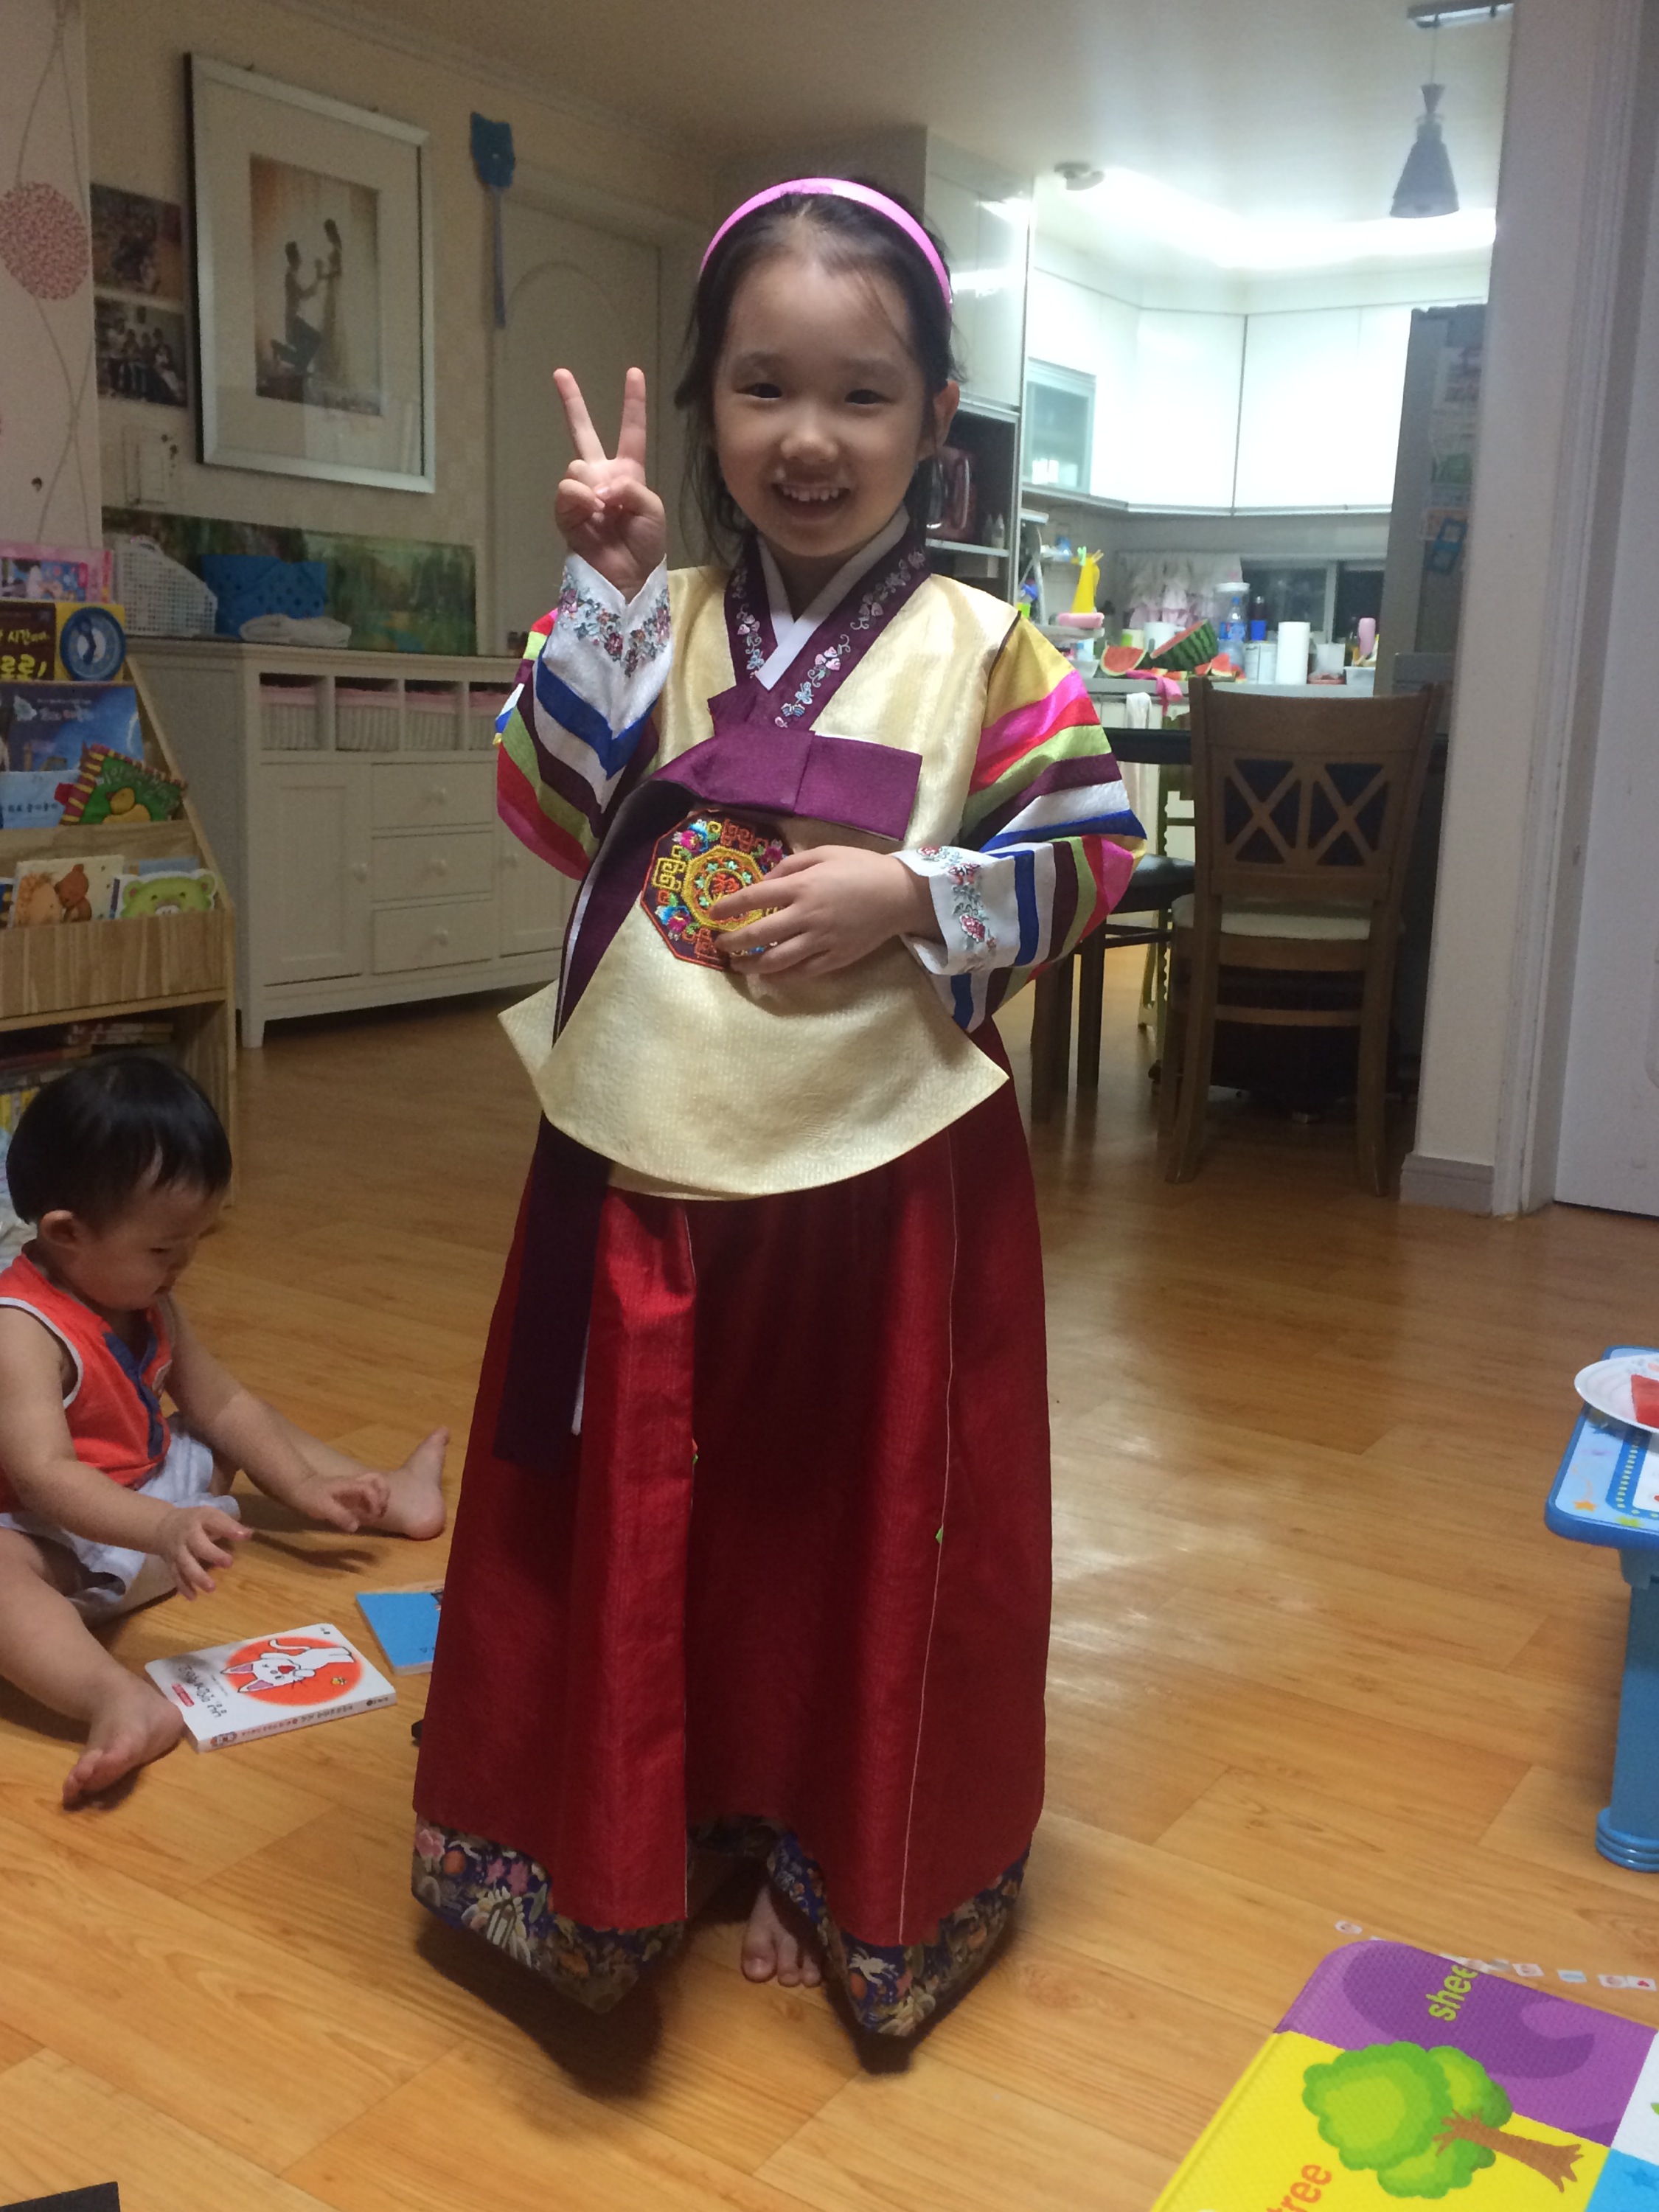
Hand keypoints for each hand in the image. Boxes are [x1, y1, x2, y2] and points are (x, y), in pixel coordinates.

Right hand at [155, 1503, 249, 1599]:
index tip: (245, 1535)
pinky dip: (184, 1587)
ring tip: (211, 1588)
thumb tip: (249, 1534)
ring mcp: (178, 1551)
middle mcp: (187, 1536)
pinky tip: (194, 1597)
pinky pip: (176, 1576)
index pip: (214, 1521)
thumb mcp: (210, 1516)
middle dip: (213, 1555)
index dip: (229, 1528)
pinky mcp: (171, 1564)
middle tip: (229, 1563)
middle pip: (199, 1546)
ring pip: (186, 1565)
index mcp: (200, 1519)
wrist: (162, 1527)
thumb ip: (228, 1525)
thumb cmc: (195, 1522)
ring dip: (198, 1577)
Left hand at [286, 1469, 390, 1533]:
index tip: (373, 1516)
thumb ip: (340, 1515)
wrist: (297, 1487)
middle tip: (379, 1512)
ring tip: (375, 1514)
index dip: (375, 1501)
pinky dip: (371, 1502)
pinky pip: (367, 1493)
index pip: (370, 1488)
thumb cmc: (309, 1496)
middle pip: (378, 1480)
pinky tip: (365, 1515)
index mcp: (349, 1485)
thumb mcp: (322, 1508)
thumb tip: (356, 1526)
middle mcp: (354, 1483)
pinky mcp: (349, 1493)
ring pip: (374, 1484)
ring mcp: (352, 1487)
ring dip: (380, 1497)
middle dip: (384, 1495)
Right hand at [553, 366, 665, 599]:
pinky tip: (591, 513)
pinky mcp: (566, 511)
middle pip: (583, 432)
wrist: (626, 577)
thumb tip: (597, 486)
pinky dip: (580, 500)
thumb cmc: (645, 544)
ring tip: (606, 512)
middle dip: (571, 403)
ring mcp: (582, 492)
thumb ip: (630, 487)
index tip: (633, 372)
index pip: (631, 431)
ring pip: (577, 467)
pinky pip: (567, 490)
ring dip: (594, 487)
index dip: (633, 403)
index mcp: (628, 472)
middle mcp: (602, 476)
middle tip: (560, 373)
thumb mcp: (653, 511)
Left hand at [710, 848, 940, 979]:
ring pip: (777, 960)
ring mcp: (822, 941)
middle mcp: (807, 916)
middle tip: (720, 944)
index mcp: (803, 887)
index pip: (755, 898)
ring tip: (738, 965)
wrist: (900, 894)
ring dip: (752, 965)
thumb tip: (764, 882)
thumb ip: (790, 866)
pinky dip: (781, 976)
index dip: (729, 906)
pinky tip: (768, 975)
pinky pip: (802, 972)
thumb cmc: (861, 867)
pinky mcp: (836, 958)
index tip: (713, 913)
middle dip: (733, 942)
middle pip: (759, 935)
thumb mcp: (824, 853)